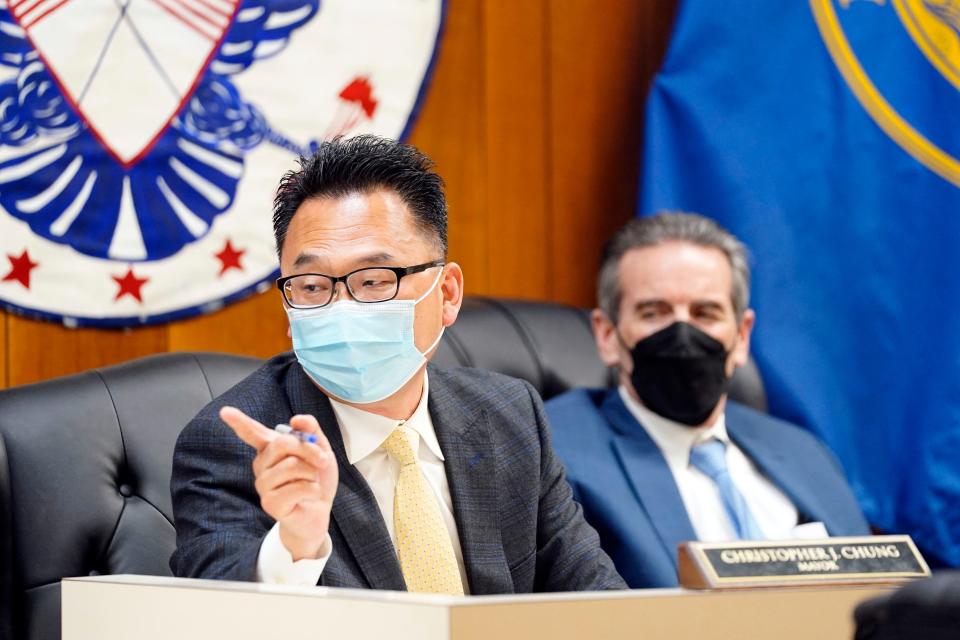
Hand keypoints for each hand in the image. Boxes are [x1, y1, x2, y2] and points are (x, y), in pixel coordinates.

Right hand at [219, 406, 338, 560]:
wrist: (320, 510)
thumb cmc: (316, 478)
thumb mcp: (321, 450)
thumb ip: (311, 431)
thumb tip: (296, 419)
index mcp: (271, 449)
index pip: (252, 432)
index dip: (239, 421)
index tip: (224, 411)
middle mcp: (262, 464)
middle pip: (283, 443)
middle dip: (310, 450)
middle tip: (323, 460)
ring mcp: (263, 484)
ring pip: (292, 466)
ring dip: (312, 473)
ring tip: (311, 482)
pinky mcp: (270, 503)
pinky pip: (298, 487)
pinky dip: (313, 490)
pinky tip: (309, 496)